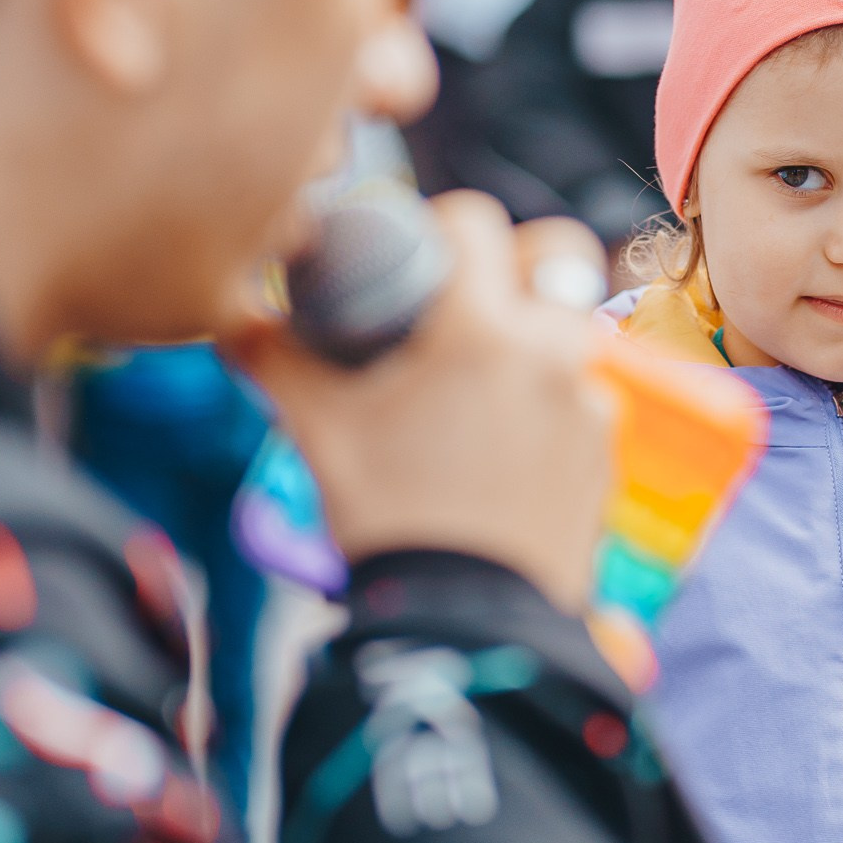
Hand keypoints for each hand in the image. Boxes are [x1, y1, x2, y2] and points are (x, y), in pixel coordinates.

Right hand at [228, 195, 616, 614]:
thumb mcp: (319, 430)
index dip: (442, 224)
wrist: (463, 622)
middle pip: (557, 256)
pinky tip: (506, 442)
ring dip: (535, 337)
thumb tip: (235, 319)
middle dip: (519, 261)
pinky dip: (551, 404)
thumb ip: (274, 359)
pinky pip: (585, 399)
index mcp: (482, 329)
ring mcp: (590, 401)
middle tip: (471, 300)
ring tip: (481, 382)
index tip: (418, 254)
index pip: (477, 220)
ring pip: (574, 331)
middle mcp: (551, 351)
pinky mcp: (606, 451)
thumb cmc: (387, 517)